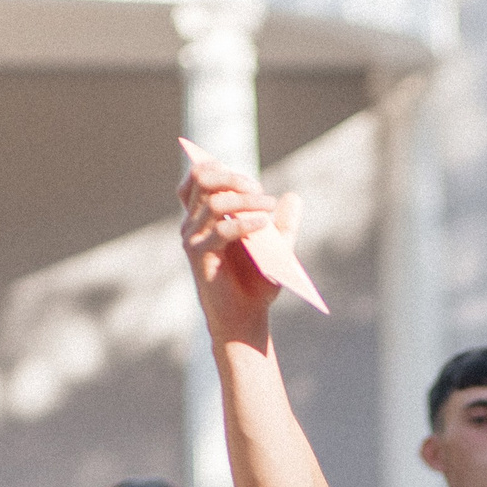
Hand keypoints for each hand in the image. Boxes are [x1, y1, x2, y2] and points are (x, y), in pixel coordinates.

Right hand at [179, 155, 294, 345]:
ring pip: (214, 202)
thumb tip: (293, 197)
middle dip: (233, 177)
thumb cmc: (256, 283)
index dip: (220, 168)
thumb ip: (283, 223)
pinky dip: (244, 222)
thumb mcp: (276, 249)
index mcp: (204, 216)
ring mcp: (193, 238)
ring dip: (245, 199)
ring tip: (269, 206)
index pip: (198, 177)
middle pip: (202, 179)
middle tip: (258, 188)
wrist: (246, 318)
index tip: (250, 182)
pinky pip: (220, 230)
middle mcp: (193, 223)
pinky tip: (262, 223)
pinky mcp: (198, 254)